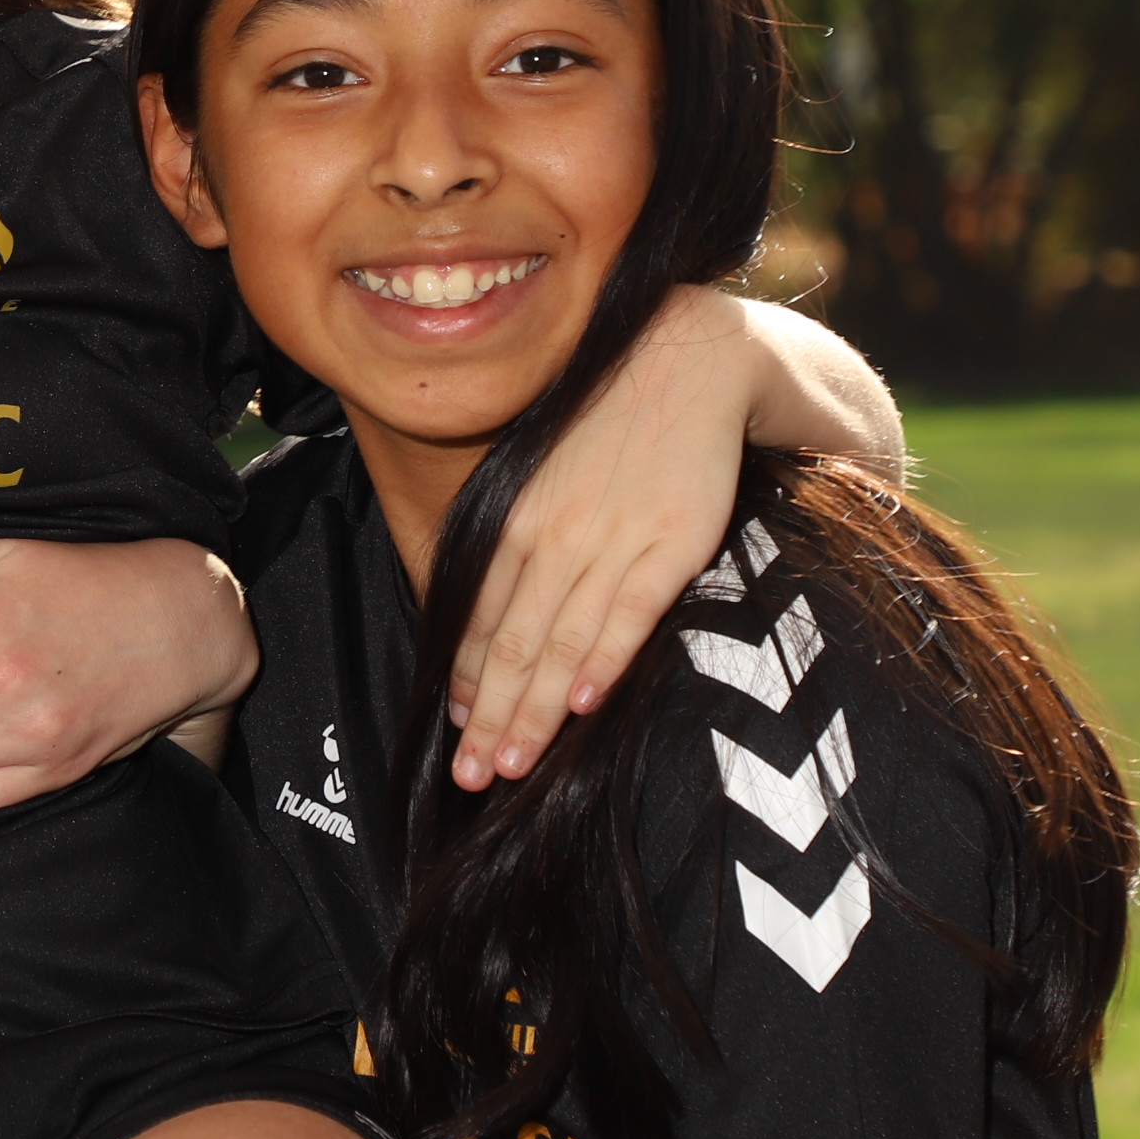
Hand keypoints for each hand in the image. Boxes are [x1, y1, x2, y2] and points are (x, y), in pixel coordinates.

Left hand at [446, 284, 787, 790]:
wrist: (684, 360)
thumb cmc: (607, 425)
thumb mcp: (543, 473)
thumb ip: (520, 538)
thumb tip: (490, 606)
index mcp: (516, 521)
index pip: (481, 618)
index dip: (467, 682)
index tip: (455, 733)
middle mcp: (553, 535)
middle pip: (512, 644)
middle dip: (490, 717)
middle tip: (472, 778)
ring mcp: (611, 539)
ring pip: (561, 640)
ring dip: (535, 711)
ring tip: (513, 766)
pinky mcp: (671, 540)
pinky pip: (630, 610)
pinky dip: (604, 657)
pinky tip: (586, 703)